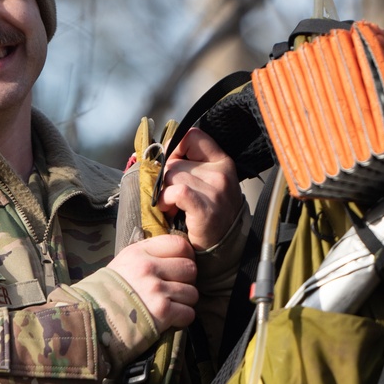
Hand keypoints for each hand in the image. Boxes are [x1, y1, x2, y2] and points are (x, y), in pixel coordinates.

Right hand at [109, 233, 198, 329]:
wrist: (92, 321)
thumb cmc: (108, 293)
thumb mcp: (124, 263)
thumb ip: (148, 254)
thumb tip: (177, 252)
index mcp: (140, 252)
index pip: (180, 245)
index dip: (186, 257)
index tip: (179, 268)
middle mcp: (148, 268)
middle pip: (190, 268)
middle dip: (187, 282)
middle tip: (175, 290)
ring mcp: (156, 290)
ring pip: (192, 293)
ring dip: (185, 302)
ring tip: (170, 306)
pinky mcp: (161, 312)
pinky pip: (188, 313)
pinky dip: (182, 318)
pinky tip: (170, 319)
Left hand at [158, 127, 240, 250]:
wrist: (222, 247)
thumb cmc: (209, 215)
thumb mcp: (207, 183)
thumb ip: (190, 165)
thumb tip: (161, 155)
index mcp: (222, 161)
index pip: (192, 136)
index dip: (174, 148)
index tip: (170, 165)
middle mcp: (221, 173)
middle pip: (176, 162)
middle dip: (166, 180)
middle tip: (171, 197)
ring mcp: (216, 190)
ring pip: (172, 176)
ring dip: (164, 192)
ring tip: (171, 206)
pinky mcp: (206, 208)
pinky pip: (177, 191)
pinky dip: (166, 199)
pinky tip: (167, 209)